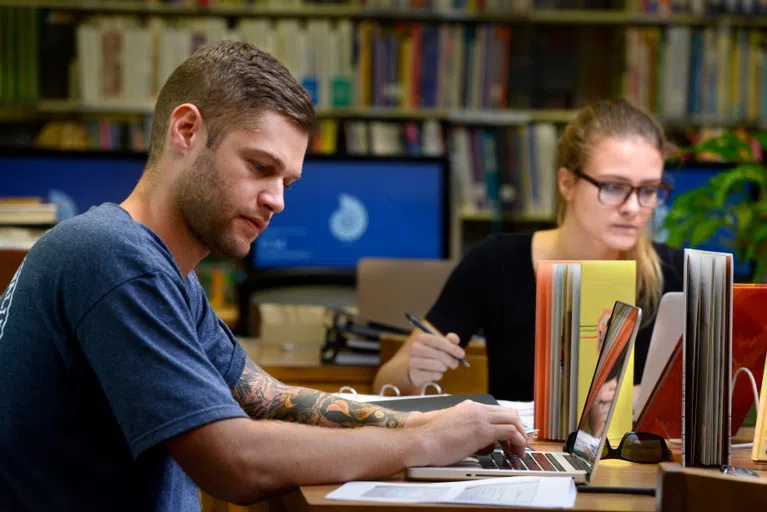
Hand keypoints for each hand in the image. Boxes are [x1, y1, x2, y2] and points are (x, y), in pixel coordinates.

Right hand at [407, 331, 464, 387]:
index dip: (452, 348)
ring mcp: (412, 361)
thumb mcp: (441, 345)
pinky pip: (432, 375)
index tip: (462, 354)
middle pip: (437, 353)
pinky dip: (438, 375)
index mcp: (422, 338)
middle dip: (450, 359)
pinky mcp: (413, 374)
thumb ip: (449, 340)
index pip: (439, 341)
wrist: (417, 368)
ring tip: (445, 367)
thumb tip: (455, 340)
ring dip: (444, 367)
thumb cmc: (432, 354)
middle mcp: (414, 348)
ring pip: (435, 365)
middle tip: (455, 364)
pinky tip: (437, 373)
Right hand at [408, 400, 527, 467]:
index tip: (510, 438)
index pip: (497, 411)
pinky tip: (515, 451)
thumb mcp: (453, 429)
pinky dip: (518, 441)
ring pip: (513, 420)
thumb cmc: (432, 440)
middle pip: (509, 413)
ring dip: (520, 436)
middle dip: (518, 428)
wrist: (421, 442)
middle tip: (517, 444)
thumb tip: (482, 443)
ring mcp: (480, 418)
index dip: (508, 424)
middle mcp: (476, 408)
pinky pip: (510, 432)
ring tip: (518, 450)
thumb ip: (469, 430)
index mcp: (469, 407)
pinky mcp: (482, 431)